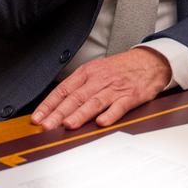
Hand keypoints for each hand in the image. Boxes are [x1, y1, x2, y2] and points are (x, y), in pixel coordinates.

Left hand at [31, 47, 170, 130]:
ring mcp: (114, 88)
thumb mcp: (97, 71)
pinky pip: (119, 106)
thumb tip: (57, 106)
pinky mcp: (130, 96)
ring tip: (68, 125)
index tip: (37, 117)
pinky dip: (110, 115)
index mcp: (88, 73)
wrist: (149, 61)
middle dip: (59, 113)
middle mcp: (99, 80)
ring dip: (80, 114)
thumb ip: (79, 87)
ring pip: (94, 102)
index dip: (49, 104)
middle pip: (76, 97)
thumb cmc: (120, 69)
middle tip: (46, 126)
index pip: (63, 89)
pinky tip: (101, 123)